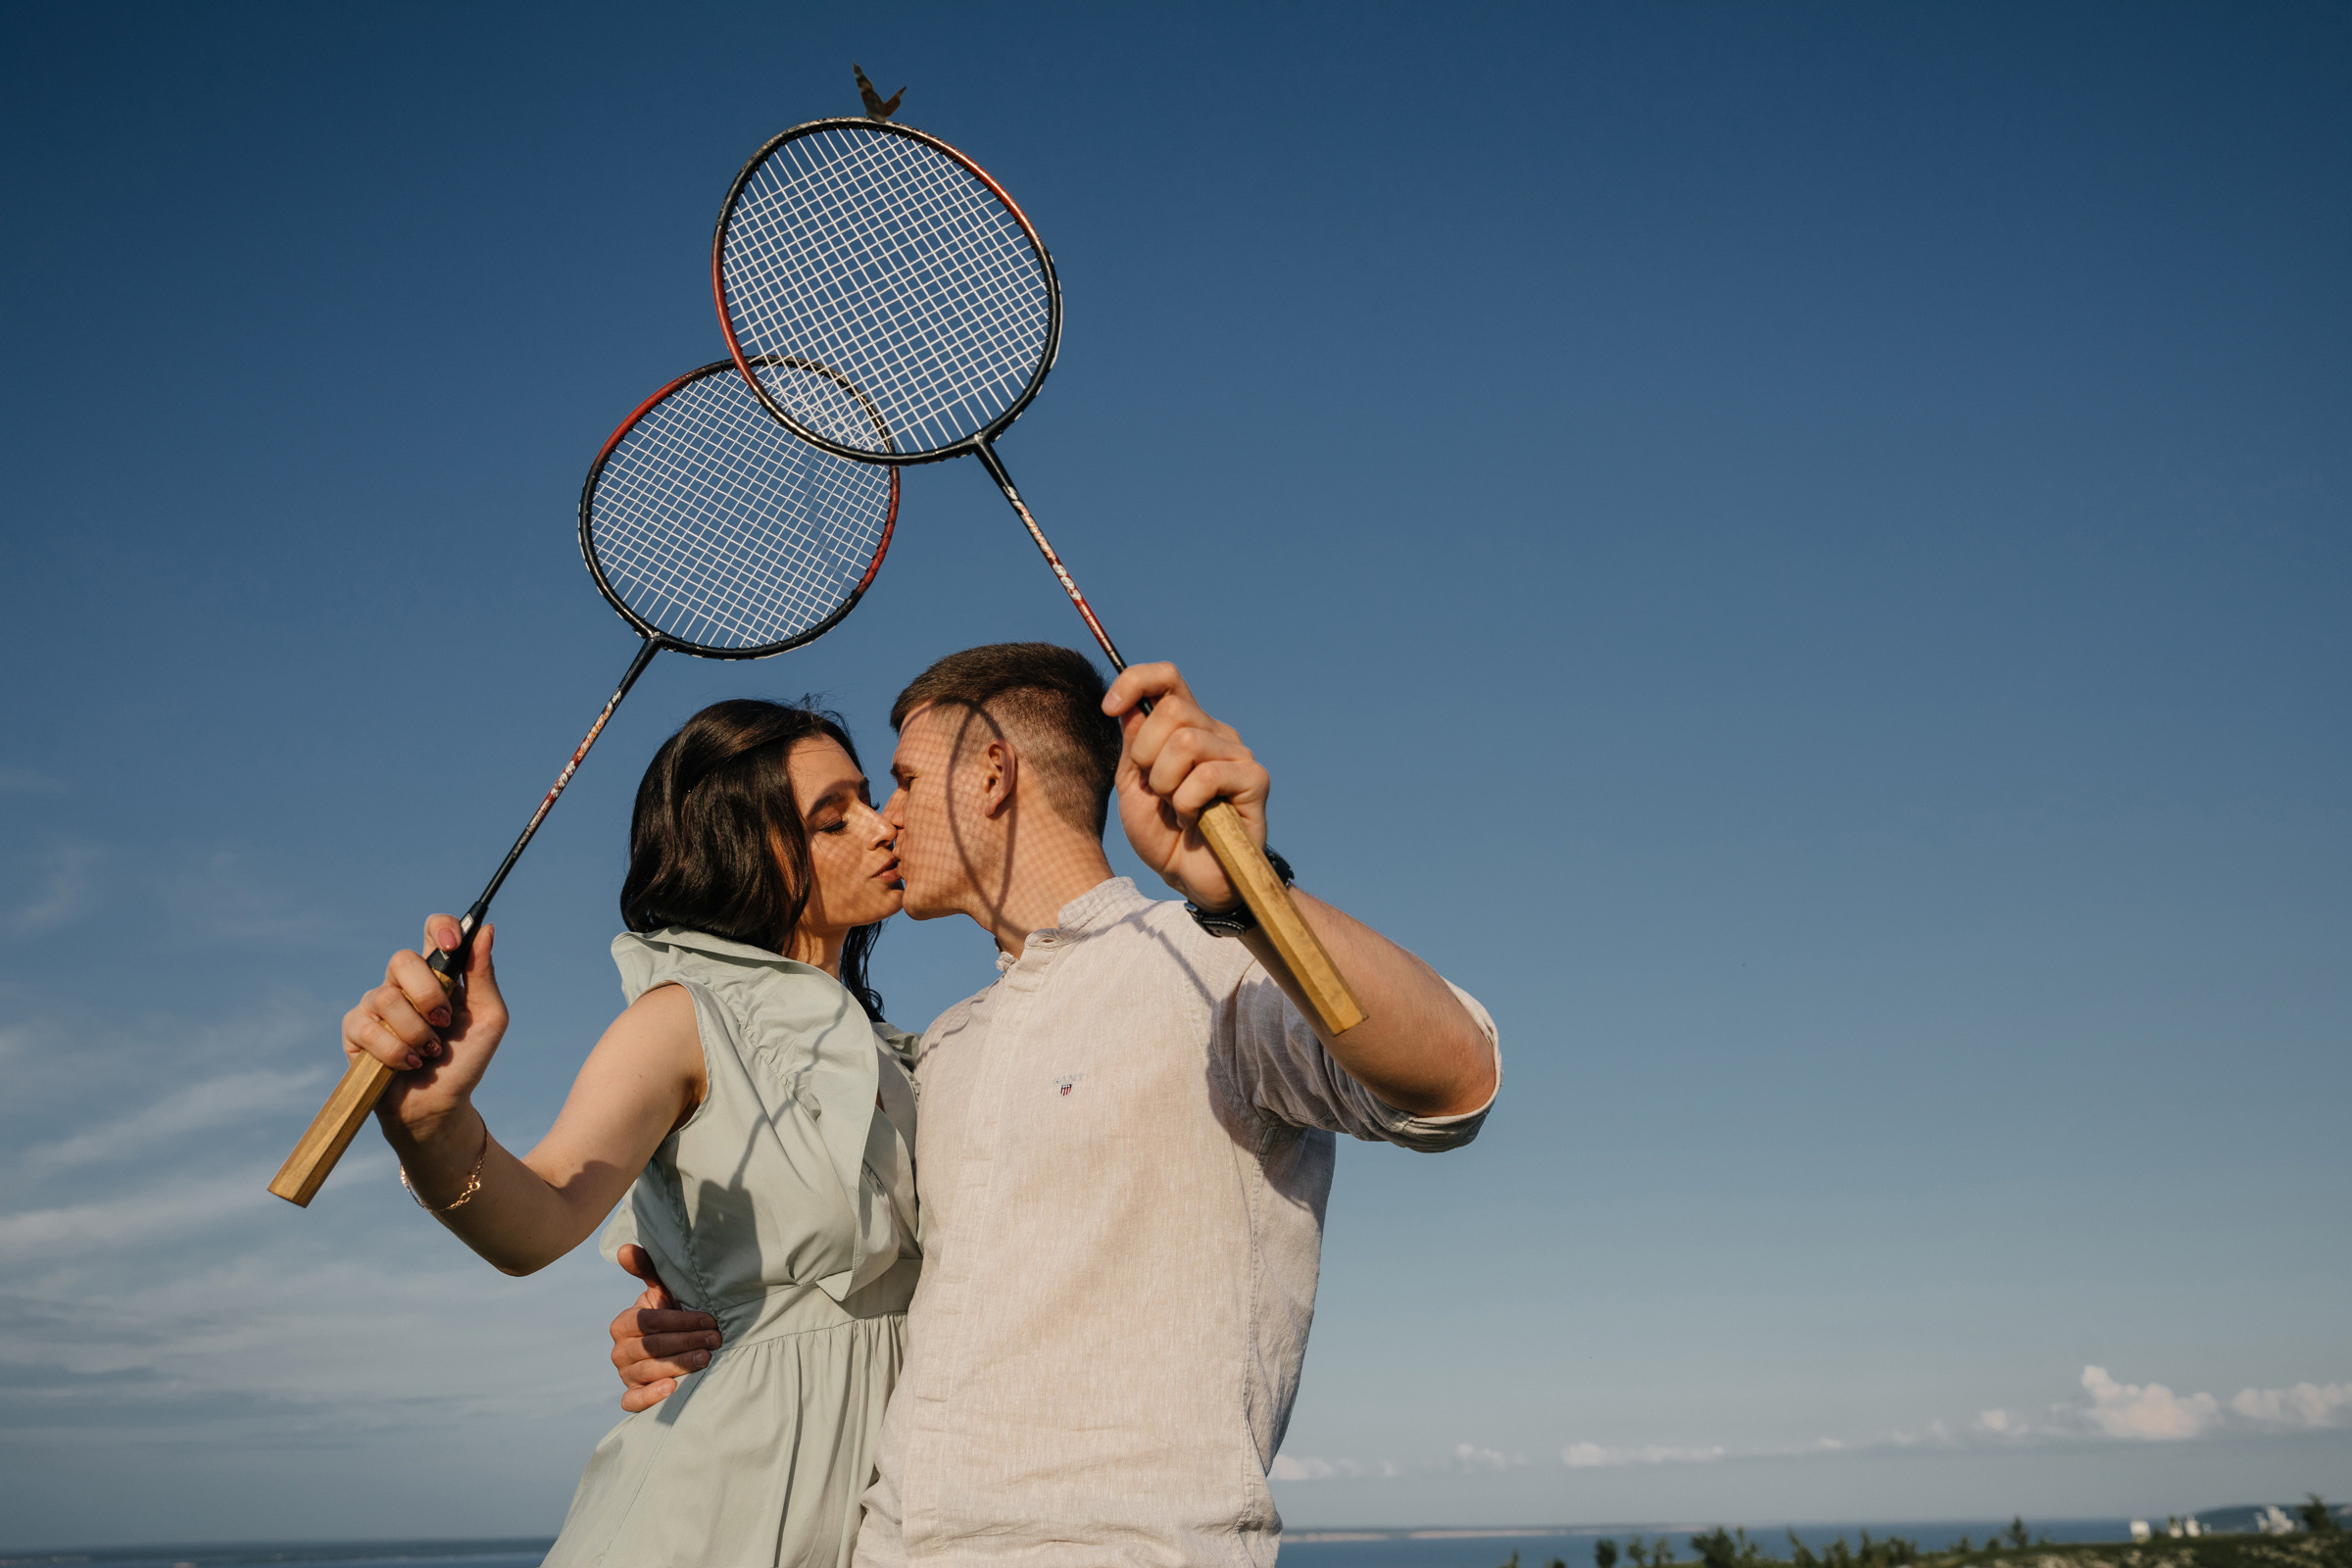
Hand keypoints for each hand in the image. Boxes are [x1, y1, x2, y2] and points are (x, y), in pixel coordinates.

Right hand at [341, 914, 508, 1134]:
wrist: (440, 1106)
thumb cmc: (466, 1061)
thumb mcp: (488, 1019)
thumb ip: (484, 976)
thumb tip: (485, 930)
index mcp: (439, 974)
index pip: (434, 929)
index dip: (441, 929)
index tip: (452, 946)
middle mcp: (404, 983)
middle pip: (402, 959)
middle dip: (428, 995)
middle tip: (444, 1023)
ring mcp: (376, 1005)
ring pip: (386, 998)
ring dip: (416, 1033)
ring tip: (429, 1053)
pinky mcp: (355, 1030)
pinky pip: (367, 1028)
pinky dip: (395, 1051)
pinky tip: (409, 1064)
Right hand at [609, 1242, 719, 1412]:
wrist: (679, 1351)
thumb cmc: (674, 1317)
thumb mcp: (664, 1293)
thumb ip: (648, 1270)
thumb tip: (625, 1248)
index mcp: (623, 1324)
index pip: (650, 1322)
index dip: (680, 1321)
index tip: (710, 1320)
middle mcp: (620, 1351)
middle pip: (651, 1346)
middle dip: (686, 1342)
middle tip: (715, 1340)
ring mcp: (625, 1375)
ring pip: (647, 1372)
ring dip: (678, 1365)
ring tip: (705, 1360)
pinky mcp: (631, 1397)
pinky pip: (633, 1401)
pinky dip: (651, 1396)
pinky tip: (672, 1389)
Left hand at [1102, 662, 1266, 910]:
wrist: (1189, 879)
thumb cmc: (1163, 834)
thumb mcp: (1133, 784)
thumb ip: (1132, 742)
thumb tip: (1129, 702)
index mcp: (1186, 727)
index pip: (1167, 678)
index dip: (1134, 681)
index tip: (1109, 708)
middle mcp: (1215, 733)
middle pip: (1171, 711)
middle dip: (1147, 756)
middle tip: (1156, 790)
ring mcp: (1237, 754)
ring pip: (1187, 743)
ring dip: (1167, 785)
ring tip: (1176, 809)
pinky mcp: (1254, 780)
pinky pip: (1207, 775)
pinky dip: (1188, 804)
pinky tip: (1196, 821)